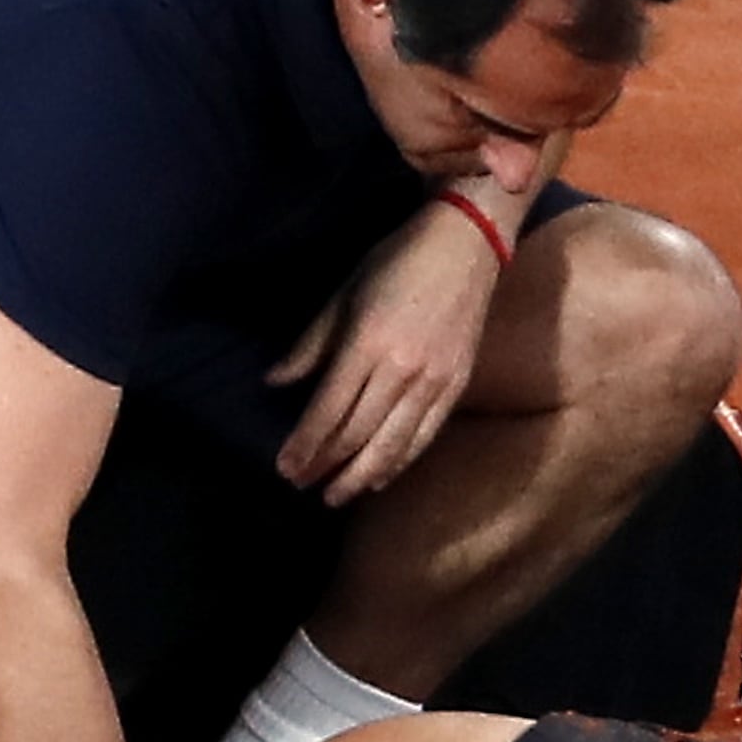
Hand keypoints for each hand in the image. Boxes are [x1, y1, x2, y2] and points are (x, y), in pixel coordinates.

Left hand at [268, 196, 501, 502]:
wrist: (466, 245)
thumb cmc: (397, 263)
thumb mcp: (344, 294)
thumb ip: (311, 344)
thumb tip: (275, 382)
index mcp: (368, 343)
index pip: (330, 409)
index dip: (306, 443)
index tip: (285, 468)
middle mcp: (402, 369)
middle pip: (358, 433)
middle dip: (327, 464)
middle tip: (302, 485)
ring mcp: (434, 381)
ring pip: (393, 443)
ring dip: (360, 475)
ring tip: (336, 496)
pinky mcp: (456, 385)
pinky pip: (424, 435)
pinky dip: (400, 461)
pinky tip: (379, 478)